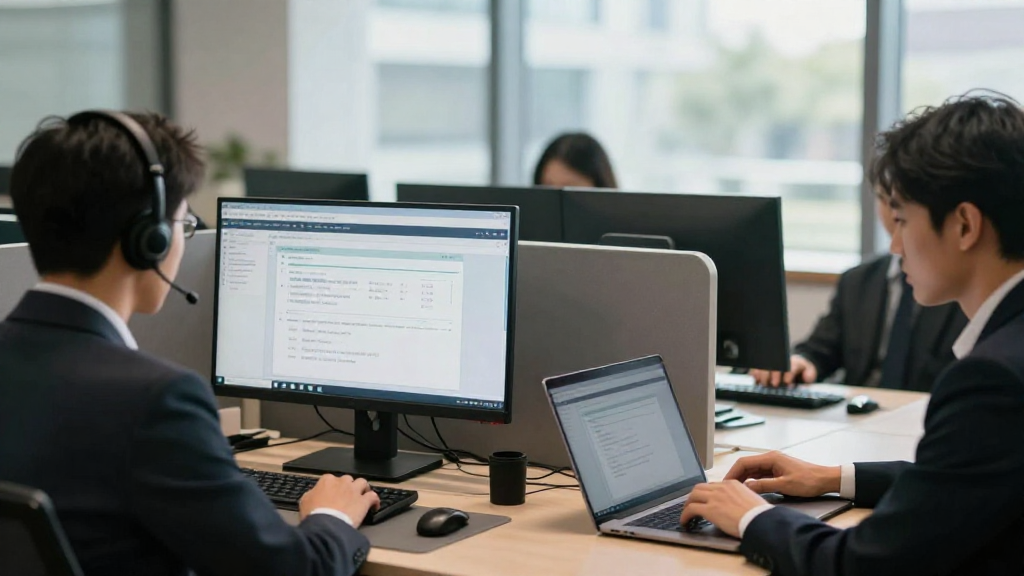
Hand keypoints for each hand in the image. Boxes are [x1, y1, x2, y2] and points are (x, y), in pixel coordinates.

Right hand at [299, 474, 380, 527]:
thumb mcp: (304, 502)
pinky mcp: (363, 501)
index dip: (332, 487)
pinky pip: (373, 496)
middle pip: (347, 480)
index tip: (332, 494)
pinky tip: (374, 506)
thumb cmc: (314, 515)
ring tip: (363, 495)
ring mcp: (354, 491)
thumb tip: (313, 494)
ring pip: (362, 483)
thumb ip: (311, 495)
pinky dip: (375, 500)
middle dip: (347, 487)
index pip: (330, 479)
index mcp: (327, 481)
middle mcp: (342, 482)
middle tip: (346, 496)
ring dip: (363, 488)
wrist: (326, 525)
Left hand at [680, 480, 767, 537]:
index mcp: (732, 484)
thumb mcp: (751, 498)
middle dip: (694, 496)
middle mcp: (721, 488)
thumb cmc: (760, 514)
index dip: (706, 493)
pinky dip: (685, 515)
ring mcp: (714, 497)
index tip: (705, 500)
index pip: (713, 485)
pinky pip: (691, 509)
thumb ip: (740, 497)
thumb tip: (736, 505)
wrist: (760, 521)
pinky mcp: (709, 509)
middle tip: (692, 504)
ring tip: (686, 513)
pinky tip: (685, 522)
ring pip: (693, 496)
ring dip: (687, 504)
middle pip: (700, 487)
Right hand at [724, 452, 840, 496]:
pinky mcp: (777, 470)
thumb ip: (764, 486)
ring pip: (752, 470)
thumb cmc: (809, 481)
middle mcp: (770, 458)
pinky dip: (753, 481)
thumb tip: (746, 488)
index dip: (733, 472)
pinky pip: (760, 474)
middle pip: (746, 465)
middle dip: (736, 476)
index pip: (744, 462)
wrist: (825, 480)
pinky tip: (749, 489)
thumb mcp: (785, 485)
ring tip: (736, 490)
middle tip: (728, 488)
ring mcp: (774, 464)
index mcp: (771, 458)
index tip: (726, 483)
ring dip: (744, 479)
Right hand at [750, 355, 817, 386]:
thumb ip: (810, 374)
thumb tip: (806, 377)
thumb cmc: (802, 370)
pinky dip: (754, 373)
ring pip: (764, 365)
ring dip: (762, 374)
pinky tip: (755, 379)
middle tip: (774, 384)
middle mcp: (781, 361)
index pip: (790, 366)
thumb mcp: (810, 372)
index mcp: (793, 362)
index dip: (788, 374)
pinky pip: (756, 367)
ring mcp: (772, 363)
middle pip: (775, 365)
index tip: (787, 382)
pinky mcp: (764, 366)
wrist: (797, 364)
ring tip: (763, 383)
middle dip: (773, 375)